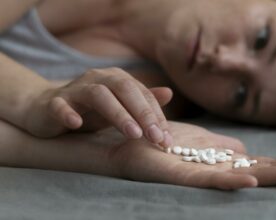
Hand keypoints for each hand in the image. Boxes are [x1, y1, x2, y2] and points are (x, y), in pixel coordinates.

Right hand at [24, 67, 172, 146]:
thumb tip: (169, 93)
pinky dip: (67, 113)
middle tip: (156, 138)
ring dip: (117, 113)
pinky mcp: (53, 102)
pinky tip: (76, 124)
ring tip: (133, 134)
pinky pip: (59, 105)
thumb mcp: (120, 107)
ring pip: (98, 95)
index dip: (157, 116)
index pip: (143, 95)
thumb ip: (143, 101)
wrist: (47, 108)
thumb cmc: (91, 110)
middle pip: (124, 89)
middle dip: (143, 113)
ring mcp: (75, 89)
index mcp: (117, 79)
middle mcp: (98, 79)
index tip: (167, 140)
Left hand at [109, 122, 275, 189]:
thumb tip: (244, 150)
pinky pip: (209, 180)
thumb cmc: (165, 141)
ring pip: (243, 177)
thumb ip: (223, 146)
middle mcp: (218, 170)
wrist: (130, 142)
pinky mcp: (183, 176)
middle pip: (261, 170)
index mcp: (224, 161)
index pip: (263, 162)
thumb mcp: (201, 140)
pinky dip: (231, 181)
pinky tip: (251, 180)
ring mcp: (203, 175)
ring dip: (273, 176)